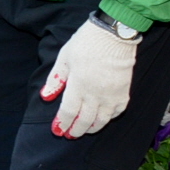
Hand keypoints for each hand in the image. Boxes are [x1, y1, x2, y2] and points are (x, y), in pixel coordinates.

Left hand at [42, 17, 137, 137]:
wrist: (115, 34)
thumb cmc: (86, 42)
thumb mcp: (64, 57)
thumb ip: (55, 79)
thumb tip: (45, 96)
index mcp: (78, 85)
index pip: (68, 111)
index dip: (62, 123)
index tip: (57, 130)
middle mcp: (95, 93)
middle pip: (84, 120)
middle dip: (75, 130)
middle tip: (69, 135)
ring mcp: (112, 94)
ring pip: (102, 120)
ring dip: (91, 128)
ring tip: (84, 130)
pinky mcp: (124, 92)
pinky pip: (117, 112)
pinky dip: (109, 118)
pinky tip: (102, 119)